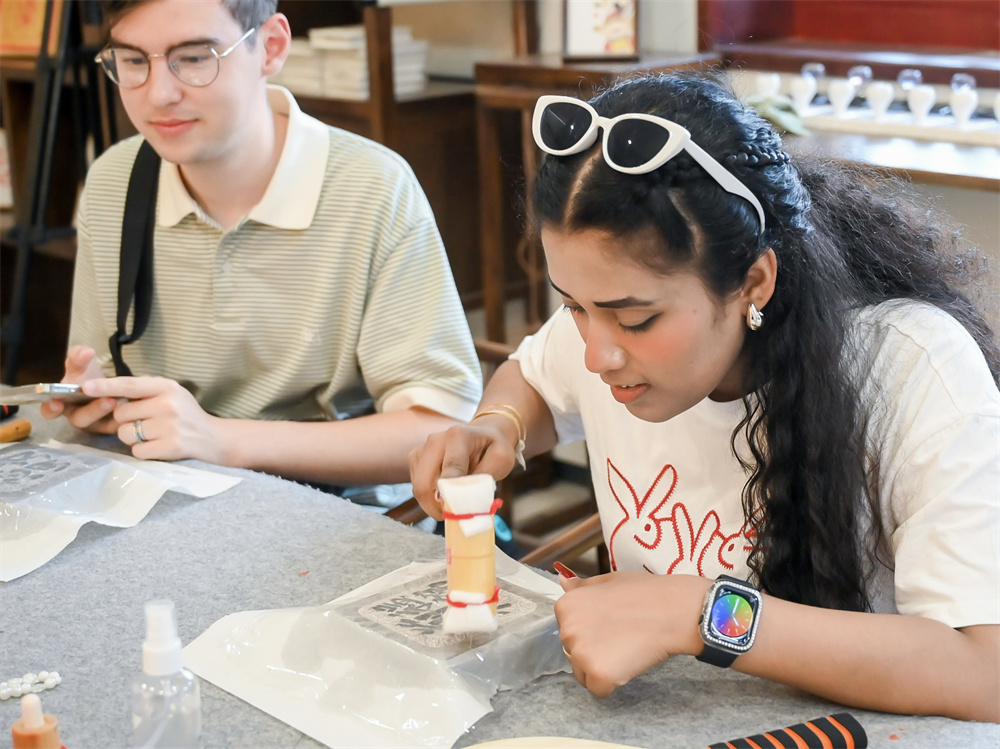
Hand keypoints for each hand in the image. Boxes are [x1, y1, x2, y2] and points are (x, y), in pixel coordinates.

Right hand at [40, 346, 119, 432]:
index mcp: (62, 403)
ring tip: (116, 400)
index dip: (51, 409)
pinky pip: (117, 426)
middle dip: (91, 411)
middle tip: (105, 400)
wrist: (110, 385)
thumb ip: (78, 357)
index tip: (57, 403)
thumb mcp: (81, 364)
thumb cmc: (88, 376)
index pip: (50, 411)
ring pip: (99, 424)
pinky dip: (123, 416)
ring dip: (108, 413)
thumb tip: (86, 353)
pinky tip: (129, 406)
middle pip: (79, 419)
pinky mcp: (112, 427)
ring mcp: (95, 424)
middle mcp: (77, 416)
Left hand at [80, 375, 228, 462]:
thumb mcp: (171, 393)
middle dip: (126, 420)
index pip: (130, 385)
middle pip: (121, 413)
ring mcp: (170, 426)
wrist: (213, 438)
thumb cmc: (185, 414)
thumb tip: (107, 390)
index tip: (85, 387)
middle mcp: (168, 404)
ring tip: (153, 435)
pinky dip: (143, 451)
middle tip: (146, 422)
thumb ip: (145, 390)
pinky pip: (137, 451)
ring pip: (125, 433)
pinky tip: (158, 446)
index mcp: (167, 387)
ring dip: (133, 437)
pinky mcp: (170, 446)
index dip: (106, 386)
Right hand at [408, 420, 517, 519]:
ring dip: (434, 503)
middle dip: (437, 506)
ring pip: (419, 488)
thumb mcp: (501, 461)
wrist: (485, 434)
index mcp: (458, 436)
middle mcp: (435, 440)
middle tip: (453, 515)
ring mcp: (422, 448)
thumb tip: (461, 498)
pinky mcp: (415, 458)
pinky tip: (446, 492)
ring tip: (454, 501)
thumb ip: (482, 478)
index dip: (452, 494)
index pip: (451, 469)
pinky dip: (430, 496)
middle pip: (424, 483)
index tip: (458, 511)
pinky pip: (417, 486)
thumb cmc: (494, 449)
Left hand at [555, 572, 709, 697]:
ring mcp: (581, 655)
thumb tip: (563, 582)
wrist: (672, 610)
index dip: (590, 630)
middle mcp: (567, 630)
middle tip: (620, 637)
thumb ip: (582, 587)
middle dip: (593, 650)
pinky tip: (628, 664)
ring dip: (601, 668)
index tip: (609, 625)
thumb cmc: (644, 593)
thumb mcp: (608, 581)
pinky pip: (598, 690)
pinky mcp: (599, 676)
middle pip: (573, 653)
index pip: (567, 630)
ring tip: (625, 650)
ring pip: (583, 673)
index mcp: (566, 606)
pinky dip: (613, 684)